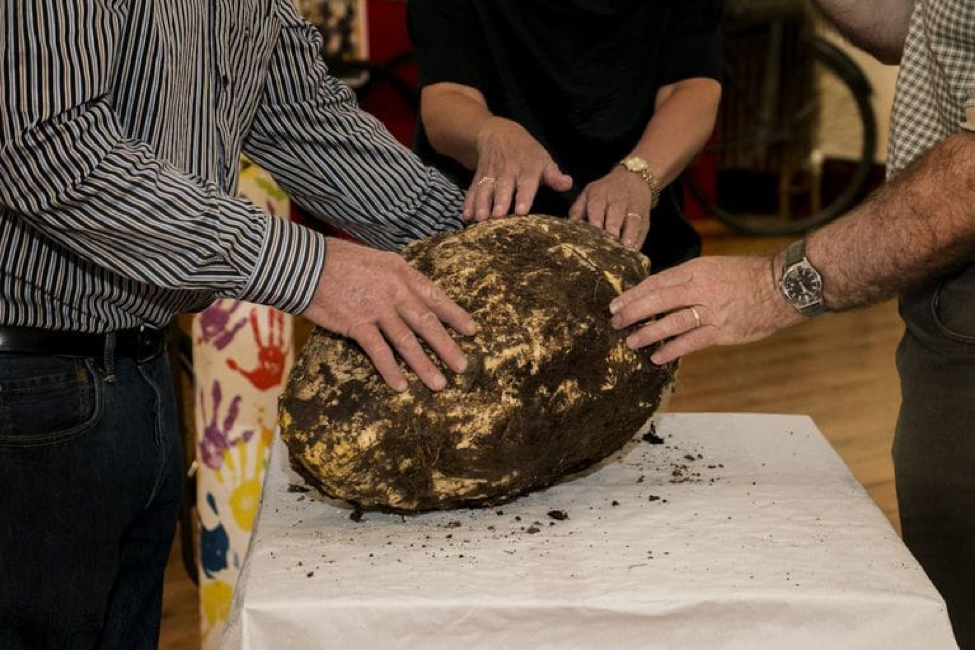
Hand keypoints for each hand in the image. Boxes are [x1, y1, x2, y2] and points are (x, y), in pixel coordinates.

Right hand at [302, 238, 478, 391]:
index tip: (472, 330)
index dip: (455, 315)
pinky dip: (390, 370)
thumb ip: (397, 278)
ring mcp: (376, 308)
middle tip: (463, 366)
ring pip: (407, 341)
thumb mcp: (377, 260)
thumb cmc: (339, 260)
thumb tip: (414, 296)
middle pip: (427, 322)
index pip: (435, 296)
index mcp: (402, 272)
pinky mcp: (356, 323)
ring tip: (439, 384)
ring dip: (425, 365)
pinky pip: (378, 351)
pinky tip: (400, 386)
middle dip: (448, 346)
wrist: (304, 264)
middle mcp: (394, 290)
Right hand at [465, 117, 571, 220]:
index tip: (521, 211)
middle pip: (503, 188)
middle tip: (497, 217)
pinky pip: (473, 190)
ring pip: (485, 190)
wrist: (500, 134)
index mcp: (527, 168)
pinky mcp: (479, 177)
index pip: (526, 184)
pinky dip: (468, 203)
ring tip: (479, 219)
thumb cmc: (527, 153)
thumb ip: (554, 175)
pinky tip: (466, 216)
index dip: (524, 197)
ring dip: (481, 204)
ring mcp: (491, 174)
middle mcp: (507, 171)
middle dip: (499, 202)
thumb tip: (568, 183)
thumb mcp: (544, 159)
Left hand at [569, 166, 651, 249]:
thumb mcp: (588, 194)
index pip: (596, 209)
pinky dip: (639, 241)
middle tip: (608, 248)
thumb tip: (569, 227)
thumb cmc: (605, 191)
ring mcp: (633, 209)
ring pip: (632, 223)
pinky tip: (634, 252)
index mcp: (599, 196)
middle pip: (615, 218)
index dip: (596, 222)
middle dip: (612, 232)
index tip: (594, 236)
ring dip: (629, 237)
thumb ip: (577, 211)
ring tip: (625, 250)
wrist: (633, 178)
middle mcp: (617, 202)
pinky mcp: (645, 217)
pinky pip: (642, 229)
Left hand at [608, 255, 803, 363]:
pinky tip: (657, 356)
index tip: (616, 303)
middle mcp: (700, 287)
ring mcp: (712, 310)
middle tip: (615, 321)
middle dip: (633, 312)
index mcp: (696, 269)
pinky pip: (692, 341)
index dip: (634, 294)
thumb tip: (660, 293)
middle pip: (658, 299)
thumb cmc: (748, 275)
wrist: (783, 286)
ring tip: (631, 341)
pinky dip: (672, 349)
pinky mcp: (722, 330)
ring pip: (672, 321)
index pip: (657, 282)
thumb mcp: (714, 267)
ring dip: (648, 332)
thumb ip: (688, 279)